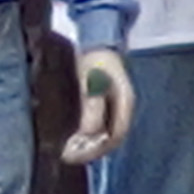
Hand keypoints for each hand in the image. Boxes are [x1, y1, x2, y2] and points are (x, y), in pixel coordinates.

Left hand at [63, 49, 135, 165]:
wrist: (97, 38)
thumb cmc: (95, 58)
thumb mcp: (91, 82)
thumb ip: (92, 107)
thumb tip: (88, 134)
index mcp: (125, 103)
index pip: (114, 137)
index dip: (95, 149)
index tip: (74, 155)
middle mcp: (124, 108)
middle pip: (111, 139)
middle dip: (91, 150)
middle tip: (68, 155)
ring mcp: (117, 105)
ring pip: (106, 133)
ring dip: (89, 143)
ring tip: (69, 148)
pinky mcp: (108, 102)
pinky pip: (101, 125)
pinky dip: (88, 134)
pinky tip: (74, 134)